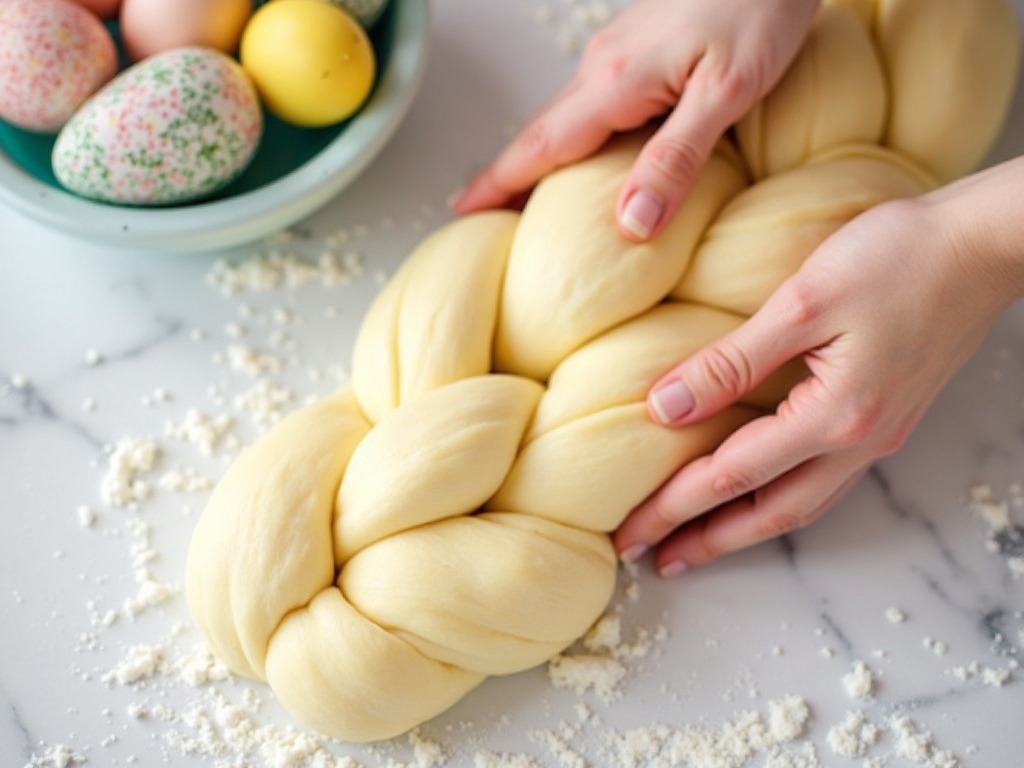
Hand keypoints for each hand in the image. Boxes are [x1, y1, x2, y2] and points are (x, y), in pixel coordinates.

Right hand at [452, 0, 819, 240]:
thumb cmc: (762, 10)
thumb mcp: (728, 92)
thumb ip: (677, 159)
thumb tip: (632, 224)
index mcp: (617, 82)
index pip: (542, 145)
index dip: (501, 182)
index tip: (464, 211)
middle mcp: (604, 66)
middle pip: (541, 133)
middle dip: (507, 176)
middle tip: (482, 217)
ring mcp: (616, 53)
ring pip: (563, 118)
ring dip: (536, 157)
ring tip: (521, 197)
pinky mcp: (635, 48)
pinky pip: (587, 104)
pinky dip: (568, 137)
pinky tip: (580, 155)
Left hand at [614, 184, 1023, 575]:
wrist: (984, 245)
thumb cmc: (898, 256)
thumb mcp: (803, 301)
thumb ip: (733, 359)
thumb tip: (665, 405)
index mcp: (836, 416)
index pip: (733, 476)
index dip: (674, 506)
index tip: (628, 531)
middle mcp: (859, 442)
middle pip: (769, 513)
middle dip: (707, 540)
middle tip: (652, 558)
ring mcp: (877, 437)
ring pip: (800, 505)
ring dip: (743, 529)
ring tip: (696, 542)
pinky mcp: (884, 420)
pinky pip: (823, 481)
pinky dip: (779, 500)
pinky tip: (756, 493)